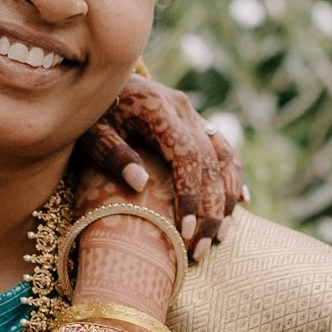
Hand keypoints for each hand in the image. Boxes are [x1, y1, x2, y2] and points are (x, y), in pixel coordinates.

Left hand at [74, 75, 244, 257]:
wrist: (96, 80)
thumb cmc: (89, 112)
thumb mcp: (90, 131)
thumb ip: (112, 153)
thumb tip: (139, 183)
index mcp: (158, 108)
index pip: (188, 156)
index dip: (191, 195)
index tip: (185, 231)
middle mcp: (183, 109)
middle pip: (211, 163)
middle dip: (211, 210)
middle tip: (200, 250)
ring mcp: (193, 114)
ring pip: (224, 158)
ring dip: (227, 198)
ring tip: (220, 236)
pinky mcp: (195, 122)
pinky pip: (224, 150)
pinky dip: (235, 177)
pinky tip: (242, 202)